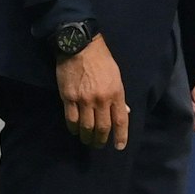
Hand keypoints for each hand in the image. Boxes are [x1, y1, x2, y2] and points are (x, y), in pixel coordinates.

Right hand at [56, 34, 128, 149]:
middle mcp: (101, 99)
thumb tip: (125, 113)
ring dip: (87, 137)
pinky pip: (71, 119)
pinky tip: (75, 130)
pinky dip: (73, 128)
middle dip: (101, 140)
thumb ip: (120, 97)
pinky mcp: (69, 98)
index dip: (121, 136)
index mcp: (116, 93)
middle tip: (99, 145)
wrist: (80, 46)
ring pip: (86, 127)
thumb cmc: (101, 60)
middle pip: (102, 128)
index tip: (119, 146)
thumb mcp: (116, 76)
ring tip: (87, 140)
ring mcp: (84, 100)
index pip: (120, 121)